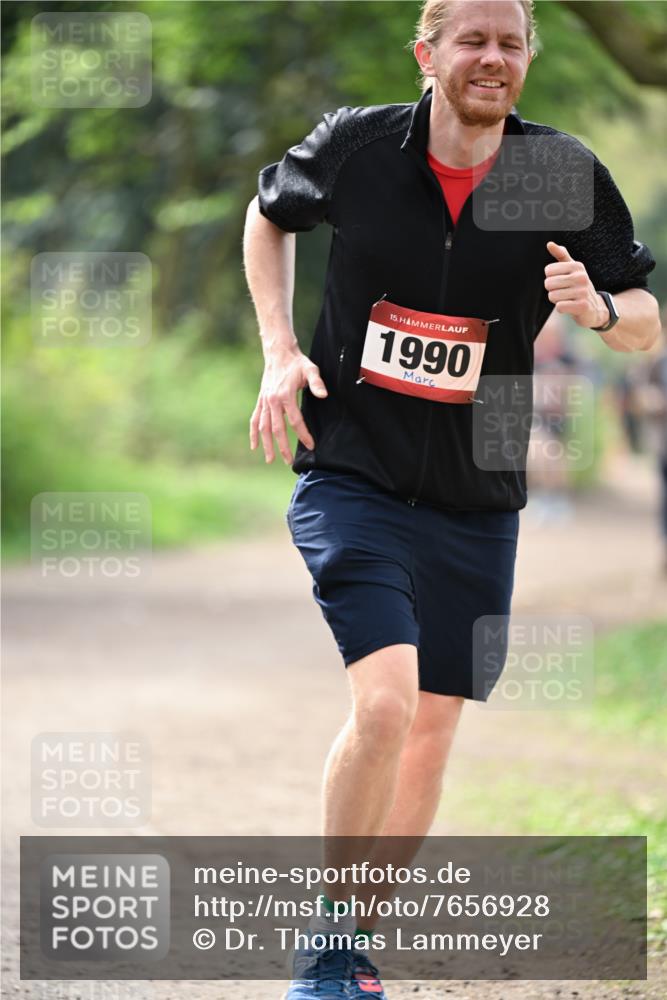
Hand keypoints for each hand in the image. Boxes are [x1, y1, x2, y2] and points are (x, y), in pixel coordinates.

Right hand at [249, 346, 327, 463]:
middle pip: (277, 429)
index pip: (295, 421)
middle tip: (288, 461)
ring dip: (266, 444)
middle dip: (282, 446)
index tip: (310, 445)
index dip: (303, 434)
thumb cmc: (297, 362)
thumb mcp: (310, 369)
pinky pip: (254, 419)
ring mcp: (264, 402)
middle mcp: (272, 401)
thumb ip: (316, 383)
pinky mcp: (260, 401)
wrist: (278, 352)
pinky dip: (253, 433)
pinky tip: (254, 446)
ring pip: (263, 427)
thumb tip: (324, 395)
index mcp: (285, 395)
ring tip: (270, 459)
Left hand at [544, 242, 607, 328]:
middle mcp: (581, 277)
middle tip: (564, 292)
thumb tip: (549, 244)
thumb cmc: (580, 287)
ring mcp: (583, 292)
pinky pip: (559, 307)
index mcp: (577, 266)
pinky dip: (561, 309)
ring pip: (552, 296)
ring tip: (567, 299)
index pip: (548, 270)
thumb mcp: (573, 269)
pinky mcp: (582, 306)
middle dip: (552, 290)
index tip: (561, 282)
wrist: (595, 308)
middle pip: (548, 283)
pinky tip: (570, 307)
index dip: (551, 278)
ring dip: (557, 300)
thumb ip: (561, 255)